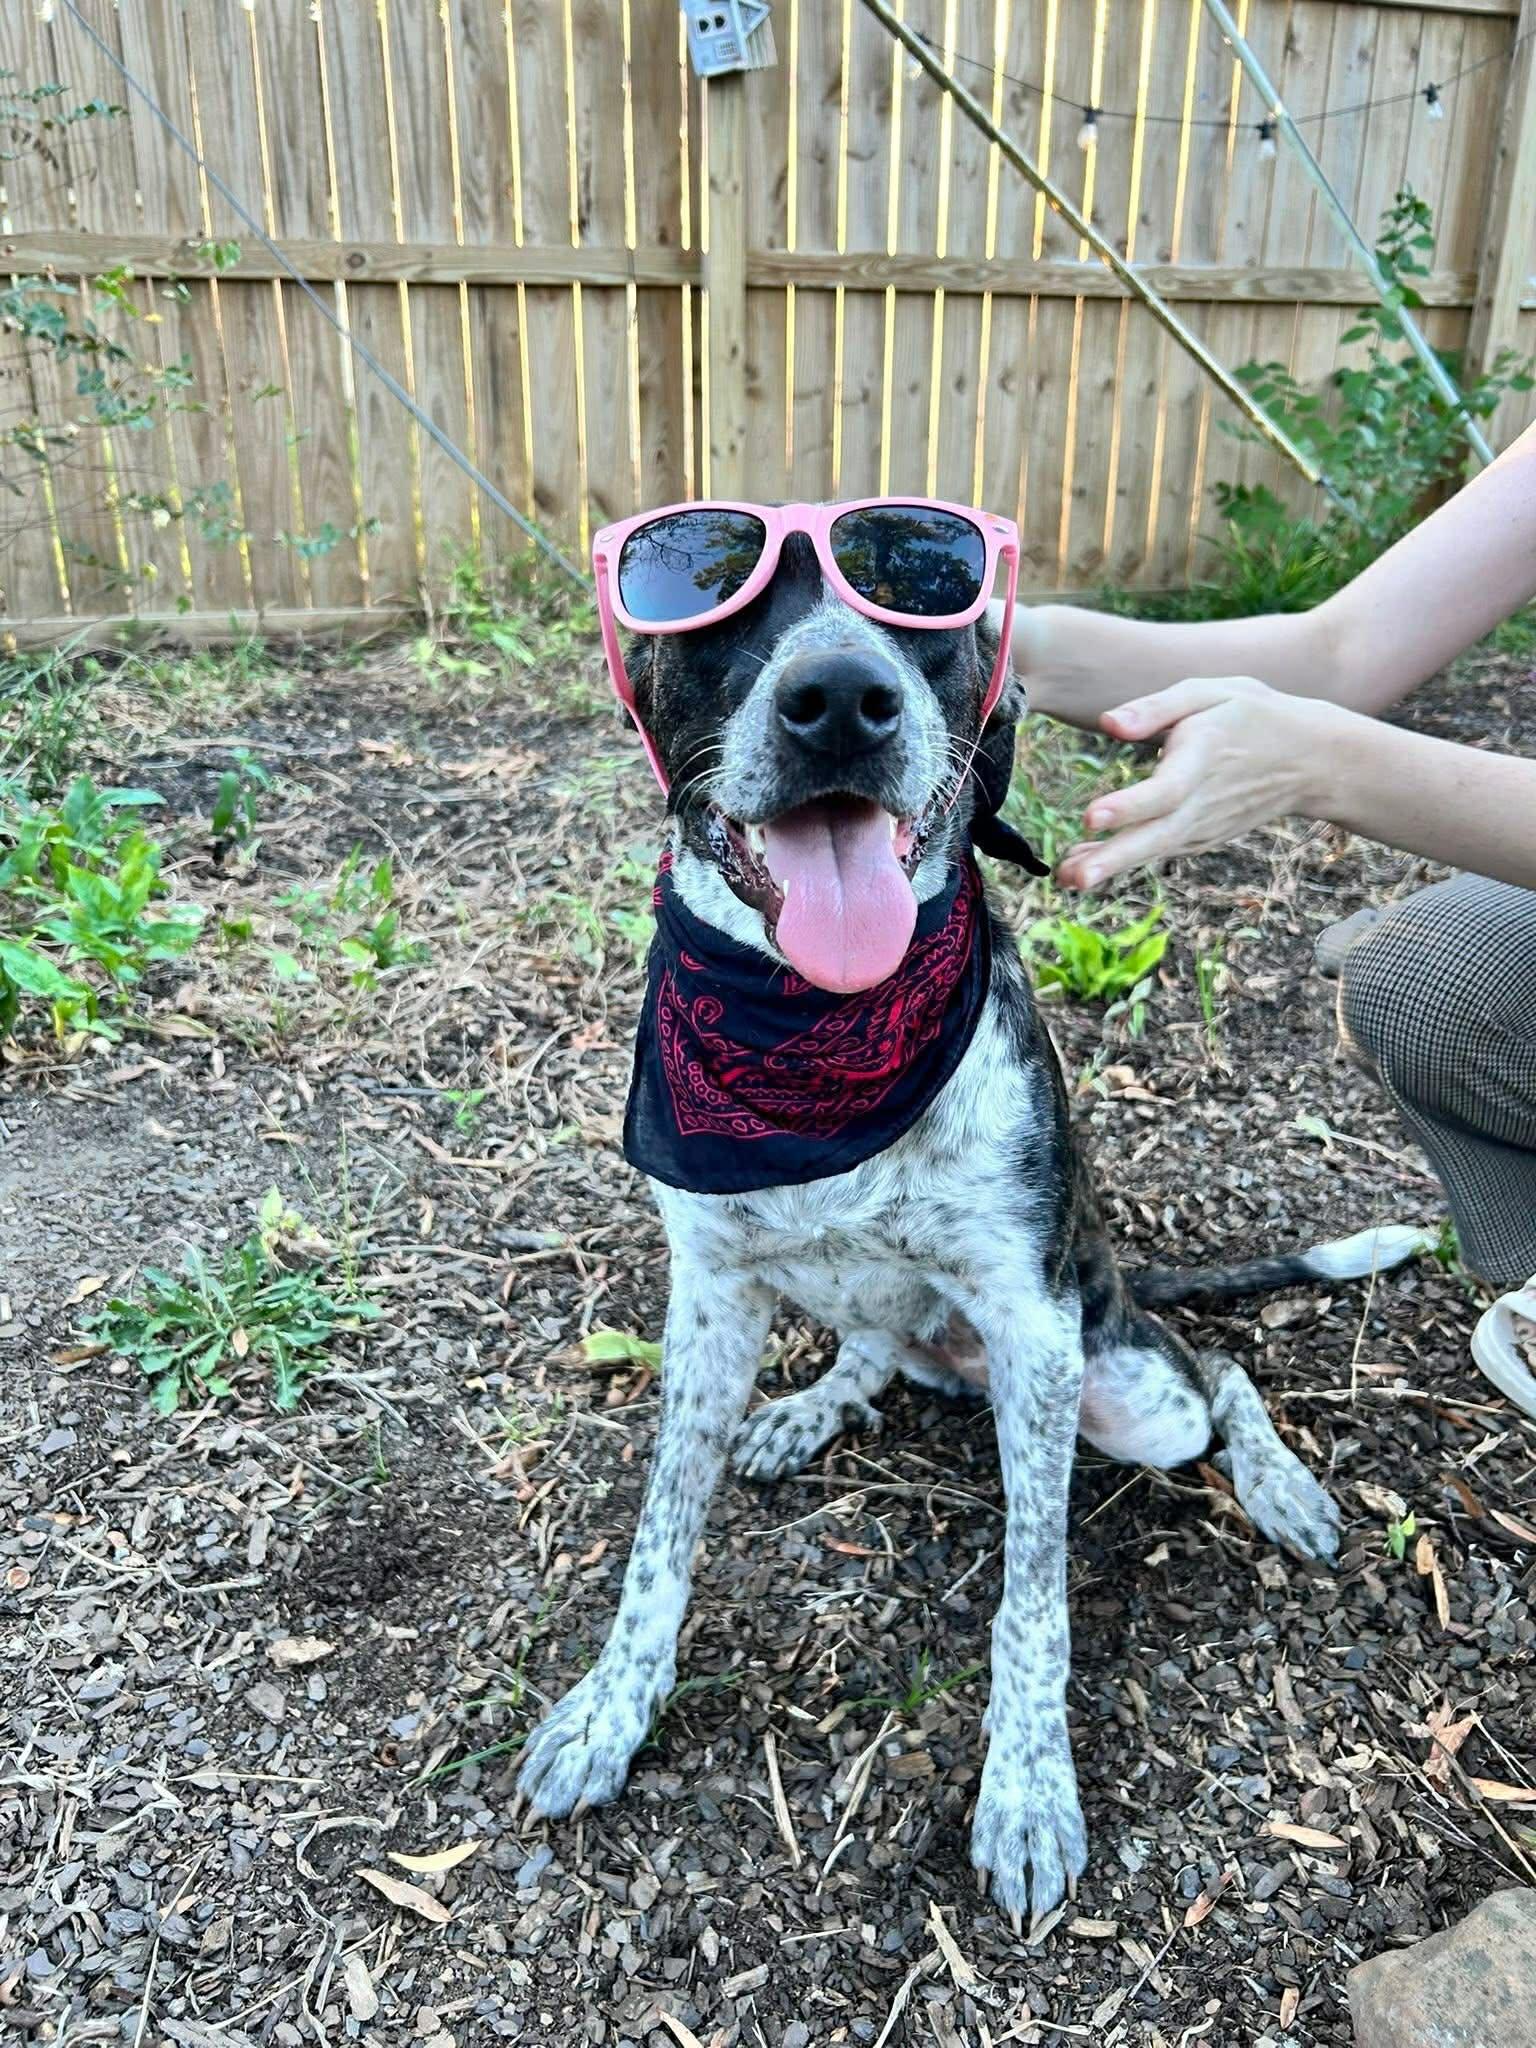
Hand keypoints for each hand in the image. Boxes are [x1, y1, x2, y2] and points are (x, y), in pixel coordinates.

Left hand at [1057, 676, 1349, 889]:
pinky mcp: (1198, 838)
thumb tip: (1109, 723)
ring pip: (1152, 851)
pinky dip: (1121, 861)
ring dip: (1108, 867)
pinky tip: (1081, 868)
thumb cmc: (1251, 716)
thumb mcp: (1211, 692)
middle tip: (1072, 878)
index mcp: (1203, 758)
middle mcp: (1201, 802)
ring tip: (1064, 880)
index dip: (1129, 806)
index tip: (1090, 817)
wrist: (1309, 761)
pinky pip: (1155, 851)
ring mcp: (1201, 826)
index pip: (1165, 790)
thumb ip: (1156, 706)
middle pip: (1156, 836)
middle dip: (1113, 859)